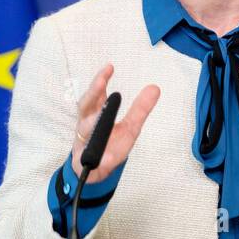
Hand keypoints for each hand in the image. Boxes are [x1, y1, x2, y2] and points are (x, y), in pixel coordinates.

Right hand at [72, 62, 159, 183]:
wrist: (93, 170)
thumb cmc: (110, 143)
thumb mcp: (130, 127)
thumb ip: (140, 110)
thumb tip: (155, 88)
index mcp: (95, 114)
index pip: (96, 94)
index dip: (100, 81)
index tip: (109, 68)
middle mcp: (86, 125)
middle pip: (85, 106)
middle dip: (92, 94)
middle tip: (100, 83)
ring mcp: (83, 143)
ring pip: (84, 131)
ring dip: (92, 124)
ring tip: (101, 118)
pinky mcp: (85, 163)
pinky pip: (91, 161)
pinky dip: (101, 159)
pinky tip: (108, 158)